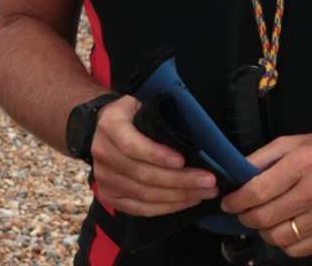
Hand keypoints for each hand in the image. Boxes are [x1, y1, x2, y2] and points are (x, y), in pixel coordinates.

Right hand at [90, 95, 219, 216]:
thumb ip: (158, 116)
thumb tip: (193, 134)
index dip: (157, 155)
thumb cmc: (131, 114)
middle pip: (142, 175)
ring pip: (144, 195)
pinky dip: (166, 207)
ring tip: (204, 193)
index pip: (132, 145)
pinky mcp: (109, 196)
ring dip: (178, 196)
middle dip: (179, 180)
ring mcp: (104, 178)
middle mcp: (103, 153)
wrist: (102, 127)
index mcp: (110, 125)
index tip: (183, 160)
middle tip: (208, 181)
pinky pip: (140, 208)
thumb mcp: (141, 103)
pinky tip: (186, 201)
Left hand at [220, 132, 311, 256]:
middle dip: (246, 217)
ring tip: (261, 221)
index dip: (238, 200)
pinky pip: (299, 250)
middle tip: (241, 213)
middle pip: (267, 216)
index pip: (259, 189)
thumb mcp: (297, 141)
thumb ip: (265, 156)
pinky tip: (282, 230)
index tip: (229, 203)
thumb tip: (239, 171)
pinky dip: (284, 243)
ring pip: (280, 237)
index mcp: (303, 163)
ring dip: (263, 232)